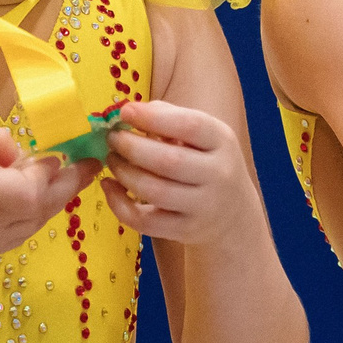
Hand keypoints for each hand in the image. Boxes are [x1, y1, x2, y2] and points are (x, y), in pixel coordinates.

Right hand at [0, 128, 89, 265]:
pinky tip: (39, 195)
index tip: (54, 153)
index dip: (48, 172)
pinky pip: (24, 232)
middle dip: (70, 184)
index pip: (29, 190)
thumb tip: (23, 149)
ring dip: (56, 198)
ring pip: (38, 222)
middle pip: (43, 209)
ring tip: (70, 174)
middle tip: (91, 163)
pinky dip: (37, 213)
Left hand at [99, 99, 261, 245]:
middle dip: (132, 147)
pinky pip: (145, 221)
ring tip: (111, 159)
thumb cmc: (207, 164)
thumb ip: (171, 119)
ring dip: (124, 173)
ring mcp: (203, 206)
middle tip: (112, 138)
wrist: (232, 215)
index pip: (190, 126)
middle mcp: (218, 174)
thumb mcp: (203, 137)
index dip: (154, 118)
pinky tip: (110, 187)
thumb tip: (131, 111)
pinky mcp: (185, 230)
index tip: (125, 111)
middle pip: (168, 161)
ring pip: (155, 191)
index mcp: (222, 141)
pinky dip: (119, 205)